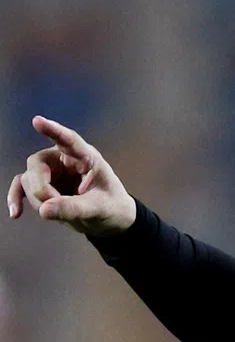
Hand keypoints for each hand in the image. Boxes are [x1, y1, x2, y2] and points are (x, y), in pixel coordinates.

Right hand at [7, 116, 135, 235]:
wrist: (111, 220)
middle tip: (57, 206)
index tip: (37, 121)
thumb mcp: (99, 209)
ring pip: (29, 179)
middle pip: (37, 165)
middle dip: (42, 189)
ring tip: (61, 214)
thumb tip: (43, 210)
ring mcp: (50, 172)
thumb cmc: (112, 208)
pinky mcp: (42, 185)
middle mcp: (63, 159)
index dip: (53, 130)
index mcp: (85, 157)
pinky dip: (17, 198)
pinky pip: (21, 187)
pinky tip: (16, 213)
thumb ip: (74, 208)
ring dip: (39, 200)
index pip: (68, 140)